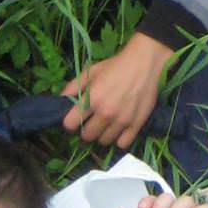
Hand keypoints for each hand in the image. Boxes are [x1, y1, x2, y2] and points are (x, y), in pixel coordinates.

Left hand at [61, 31, 173, 147]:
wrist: (145, 63)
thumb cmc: (116, 66)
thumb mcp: (91, 71)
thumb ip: (74, 86)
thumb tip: (62, 99)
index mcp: (92, 99)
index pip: (70, 124)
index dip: (70, 122)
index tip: (75, 118)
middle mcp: (105, 113)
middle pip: (87, 136)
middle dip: (86, 130)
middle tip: (91, 122)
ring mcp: (122, 121)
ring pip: (103, 141)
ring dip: (102, 134)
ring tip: (106, 125)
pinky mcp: (136, 125)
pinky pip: (122, 144)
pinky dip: (119, 139)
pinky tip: (119, 130)